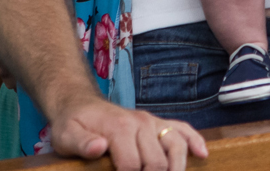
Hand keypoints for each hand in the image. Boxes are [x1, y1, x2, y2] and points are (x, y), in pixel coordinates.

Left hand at [49, 94, 206, 170]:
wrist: (80, 104)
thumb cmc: (73, 124)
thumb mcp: (66, 136)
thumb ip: (82, 143)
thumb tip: (98, 147)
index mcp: (119, 129)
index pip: (133, 166)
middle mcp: (141, 123)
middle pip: (157, 161)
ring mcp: (152, 122)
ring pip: (176, 146)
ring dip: (178, 168)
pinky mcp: (157, 123)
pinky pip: (182, 129)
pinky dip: (194, 141)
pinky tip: (202, 155)